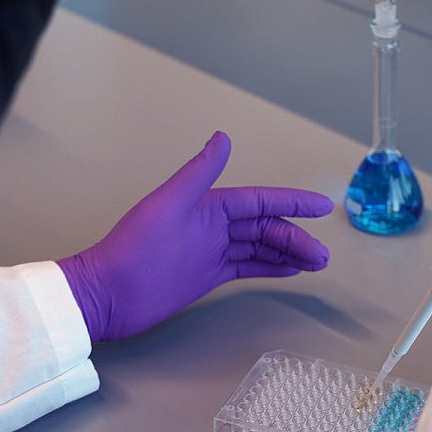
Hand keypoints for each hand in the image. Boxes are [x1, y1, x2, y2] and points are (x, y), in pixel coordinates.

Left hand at [58, 131, 333, 342]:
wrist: (108, 294)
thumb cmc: (134, 249)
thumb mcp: (168, 205)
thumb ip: (199, 173)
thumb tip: (223, 137)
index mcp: (206, 206)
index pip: (259, 201)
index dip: (291, 203)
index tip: (321, 207)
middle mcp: (212, 226)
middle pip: (265, 227)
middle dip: (296, 237)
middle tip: (323, 256)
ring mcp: (210, 252)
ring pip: (260, 247)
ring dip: (288, 253)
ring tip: (317, 264)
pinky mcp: (206, 276)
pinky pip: (246, 267)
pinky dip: (270, 267)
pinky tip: (290, 271)